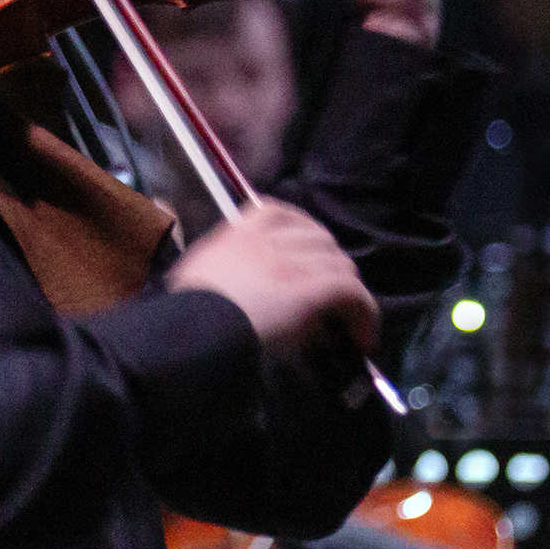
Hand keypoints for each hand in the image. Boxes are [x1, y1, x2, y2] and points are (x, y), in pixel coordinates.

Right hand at [166, 199, 375, 358]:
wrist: (192, 331)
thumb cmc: (185, 311)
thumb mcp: (190, 273)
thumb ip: (211, 263)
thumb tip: (218, 271)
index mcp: (237, 233)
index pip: (277, 212)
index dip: (300, 228)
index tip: (305, 249)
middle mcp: (269, 241)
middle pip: (319, 239)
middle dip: (329, 264)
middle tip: (330, 293)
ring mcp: (293, 262)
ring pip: (341, 265)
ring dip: (348, 292)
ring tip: (347, 318)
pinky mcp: (312, 288)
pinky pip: (352, 292)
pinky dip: (364, 313)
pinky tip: (362, 336)